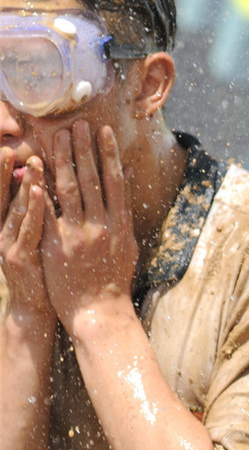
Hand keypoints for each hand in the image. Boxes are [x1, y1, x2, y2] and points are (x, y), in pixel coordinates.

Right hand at [0, 148, 53, 320]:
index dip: (5, 169)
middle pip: (3, 195)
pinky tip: (37, 191)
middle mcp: (3, 231)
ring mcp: (10, 244)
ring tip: (31, 160)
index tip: (9, 144)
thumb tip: (40, 181)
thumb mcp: (38, 235)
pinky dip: (32, 208)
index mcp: (9, 224)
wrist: (39, 305)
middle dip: (5, 171)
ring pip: (16, 207)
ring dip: (23, 182)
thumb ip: (38, 210)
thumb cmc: (44, 267)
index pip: (5, 191)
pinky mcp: (21, 258)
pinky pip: (29, 228)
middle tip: (9, 146)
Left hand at [40, 121, 138, 329]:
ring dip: (63, 159)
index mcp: (121, 225)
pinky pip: (47, 212)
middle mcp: (102, 225)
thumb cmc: (115, 281)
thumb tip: (123, 187)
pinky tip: (35, 170)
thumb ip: (124, 216)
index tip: (104, 132)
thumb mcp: (128, 246)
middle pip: (92, 179)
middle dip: (83, 148)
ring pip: (70, 189)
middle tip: (76, 123)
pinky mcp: (57, 244)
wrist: (99, 311)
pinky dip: (41, 189)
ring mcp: (79, 234)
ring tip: (58, 136)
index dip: (109, 154)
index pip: (115, 181)